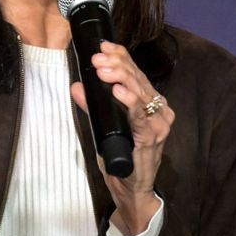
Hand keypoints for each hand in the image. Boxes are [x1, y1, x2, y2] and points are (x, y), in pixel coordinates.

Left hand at [71, 41, 172, 235]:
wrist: (132, 189)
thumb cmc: (122, 157)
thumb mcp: (105, 127)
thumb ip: (93, 106)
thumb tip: (77, 86)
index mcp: (151, 102)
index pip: (136, 72)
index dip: (121, 56)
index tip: (103, 46)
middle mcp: (159, 109)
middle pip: (138, 78)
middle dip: (116, 64)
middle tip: (97, 57)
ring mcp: (158, 123)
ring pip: (140, 92)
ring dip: (120, 78)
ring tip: (103, 69)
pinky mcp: (152, 137)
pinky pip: (140, 116)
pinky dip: (129, 101)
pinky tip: (118, 91)